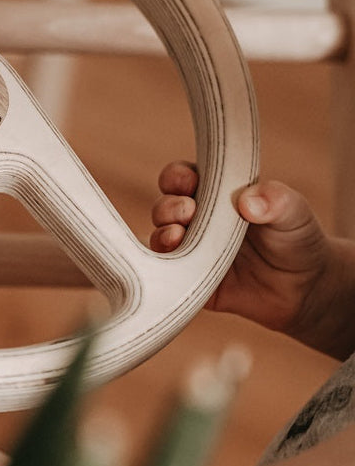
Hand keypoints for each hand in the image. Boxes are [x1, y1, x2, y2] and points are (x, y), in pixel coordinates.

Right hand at [149, 161, 354, 357]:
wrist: (304, 289)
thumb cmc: (297, 240)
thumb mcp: (294, 213)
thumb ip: (276, 199)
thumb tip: (247, 202)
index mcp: (216, 195)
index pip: (183, 178)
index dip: (178, 177)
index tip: (189, 181)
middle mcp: (198, 221)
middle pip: (165, 206)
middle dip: (169, 206)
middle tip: (188, 211)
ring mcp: (192, 252)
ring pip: (160, 238)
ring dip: (162, 234)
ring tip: (177, 236)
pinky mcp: (192, 283)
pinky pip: (168, 276)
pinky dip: (164, 269)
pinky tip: (174, 265)